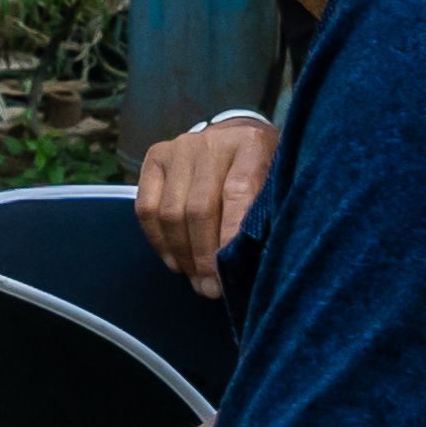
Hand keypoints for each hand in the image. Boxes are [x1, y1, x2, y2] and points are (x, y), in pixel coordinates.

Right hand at [135, 116, 270, 297]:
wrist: (237, 137)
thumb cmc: (264, 172)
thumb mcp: (278, 187)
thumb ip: (266, 217)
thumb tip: (248, 266)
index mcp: (251, 144)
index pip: (237, 192)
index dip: (230, 234)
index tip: (228, 271)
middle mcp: (212, 142)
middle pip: (199, 207)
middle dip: (204, 257)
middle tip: (211, 289)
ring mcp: (179, 148)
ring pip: (171, 212)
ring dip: (182, 255)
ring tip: (196, 280)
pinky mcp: (155, 157)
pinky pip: (147, 208)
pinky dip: (158, 241)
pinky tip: (175, 261)